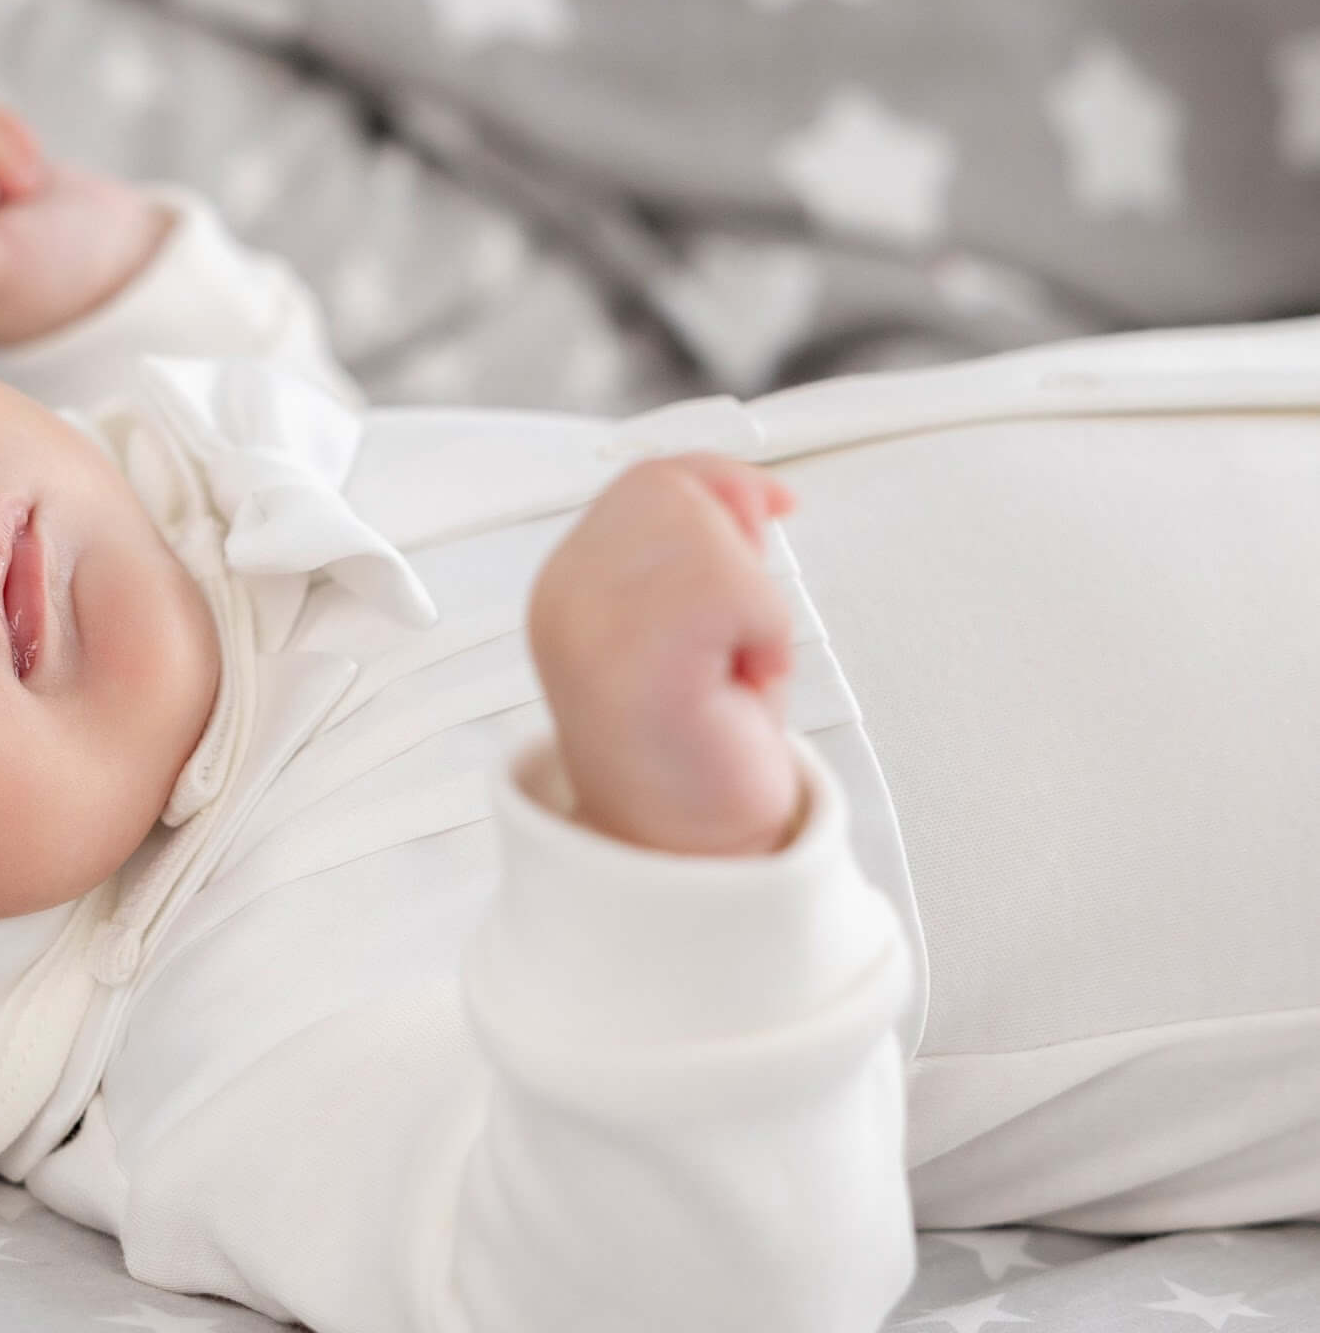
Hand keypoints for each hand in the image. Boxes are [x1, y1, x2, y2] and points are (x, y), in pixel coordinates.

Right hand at [525, 455, 804, 856]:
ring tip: (727, 670)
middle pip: (674, 488)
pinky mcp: (636, 654)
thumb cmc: (700, 749)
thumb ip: (710, 543)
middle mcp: (564, 597)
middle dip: (732, 548)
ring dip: (753, 605)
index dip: (721, 484)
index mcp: (569, 585)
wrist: (686, 852)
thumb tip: (756, 494)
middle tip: (729, 636)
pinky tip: (733, 690)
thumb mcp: (705, 620)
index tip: (768, 510)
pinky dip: (765, 640)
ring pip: (711, 534)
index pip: (648, 481)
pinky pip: (742, 593)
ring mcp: (589, 624)